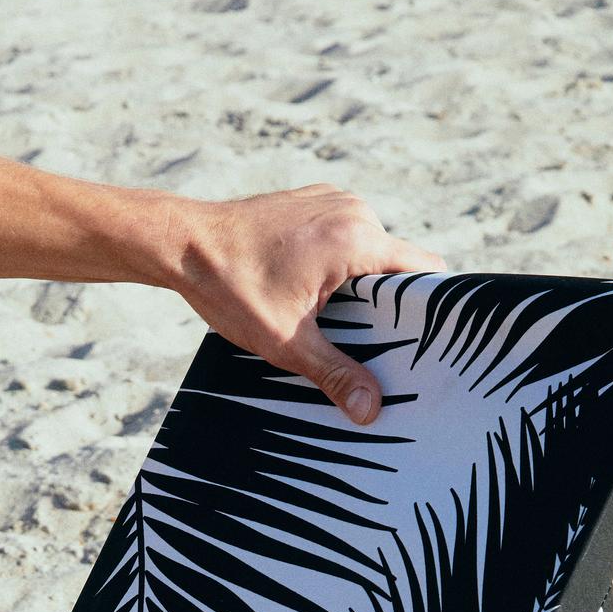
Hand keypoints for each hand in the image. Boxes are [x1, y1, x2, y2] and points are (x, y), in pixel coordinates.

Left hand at [170, 185, 444, 422]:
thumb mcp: (286, 342)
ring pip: (370, 253)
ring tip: (338, 323)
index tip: (421, 344)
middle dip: (388, 307)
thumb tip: (371, 410)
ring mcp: (333, 201)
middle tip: (373, 346)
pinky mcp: (313, 202)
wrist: (183, 244)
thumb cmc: (232, 288)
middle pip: (397, 266)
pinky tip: (315, 297)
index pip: (425, 271)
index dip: (429, 310)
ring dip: (360, 287)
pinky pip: (345, 237)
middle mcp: (353, 211)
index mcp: (357, 238)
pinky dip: (339, 266)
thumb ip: (335, 373)